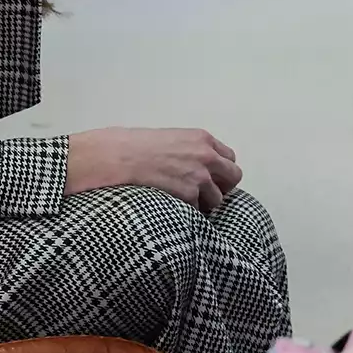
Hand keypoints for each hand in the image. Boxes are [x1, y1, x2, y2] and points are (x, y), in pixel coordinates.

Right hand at [66, 127, 241, 211]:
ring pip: (218, 198)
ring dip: (205, 203)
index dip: (221, 170)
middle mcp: (207, 156)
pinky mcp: (189, 195)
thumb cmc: (136, 146)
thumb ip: (191, 150)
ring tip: (185, 202)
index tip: (211, 178)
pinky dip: (189, 213)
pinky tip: (174, 207)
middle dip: (221, 187)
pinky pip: (199, 211)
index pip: (229, 158)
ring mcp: (199, 177)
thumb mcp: (171, 138)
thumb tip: (197, 166)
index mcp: (203, 139)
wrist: (118, 157)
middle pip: (233, 177)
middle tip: (205, 193)